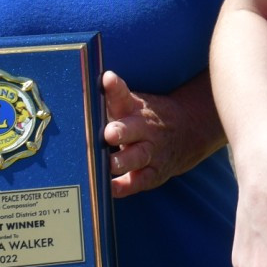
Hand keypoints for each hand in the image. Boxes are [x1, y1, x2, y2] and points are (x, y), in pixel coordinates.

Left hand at [102, 70, 215, 197]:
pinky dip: (125, 186)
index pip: (123, 95)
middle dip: (121, 131)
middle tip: (109, 133)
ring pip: (137, 157)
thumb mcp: (134, 103)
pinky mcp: (153, 173)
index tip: (107, 79)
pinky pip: (139, 181)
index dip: (115, 88)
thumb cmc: (146, 118)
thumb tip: (77, 92)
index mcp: (135, 109)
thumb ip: (109, 100)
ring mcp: (150, 152)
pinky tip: (112, 188)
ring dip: (122, 160)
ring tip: (110, 163)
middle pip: (132, 129)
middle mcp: (144, 129)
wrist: (189, 131)